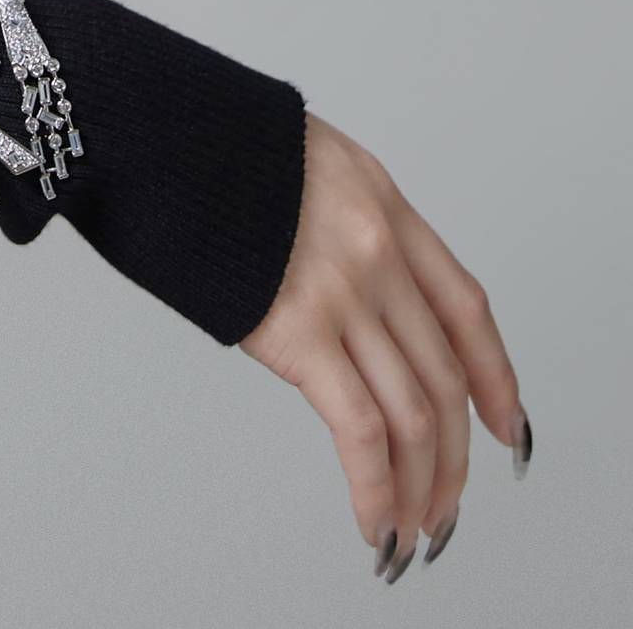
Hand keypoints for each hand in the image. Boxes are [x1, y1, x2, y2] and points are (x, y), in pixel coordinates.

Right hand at [239, 109, 526, 573]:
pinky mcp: (297, 331)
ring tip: (413, 534)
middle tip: (446, 510)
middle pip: (444, 377)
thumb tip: (348, 287)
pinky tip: (376, 522)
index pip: (467, 308)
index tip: (505, 426)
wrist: (156, 127)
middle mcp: (380, 252)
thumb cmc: (211, 146)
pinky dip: (378, 490)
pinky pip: (362, 430)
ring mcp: (344, 292)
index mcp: (385, 204)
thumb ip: (344, 222)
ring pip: (415, 416)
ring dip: (423, 491)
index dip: (497, 377)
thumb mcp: (308, 164)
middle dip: (454, 461)